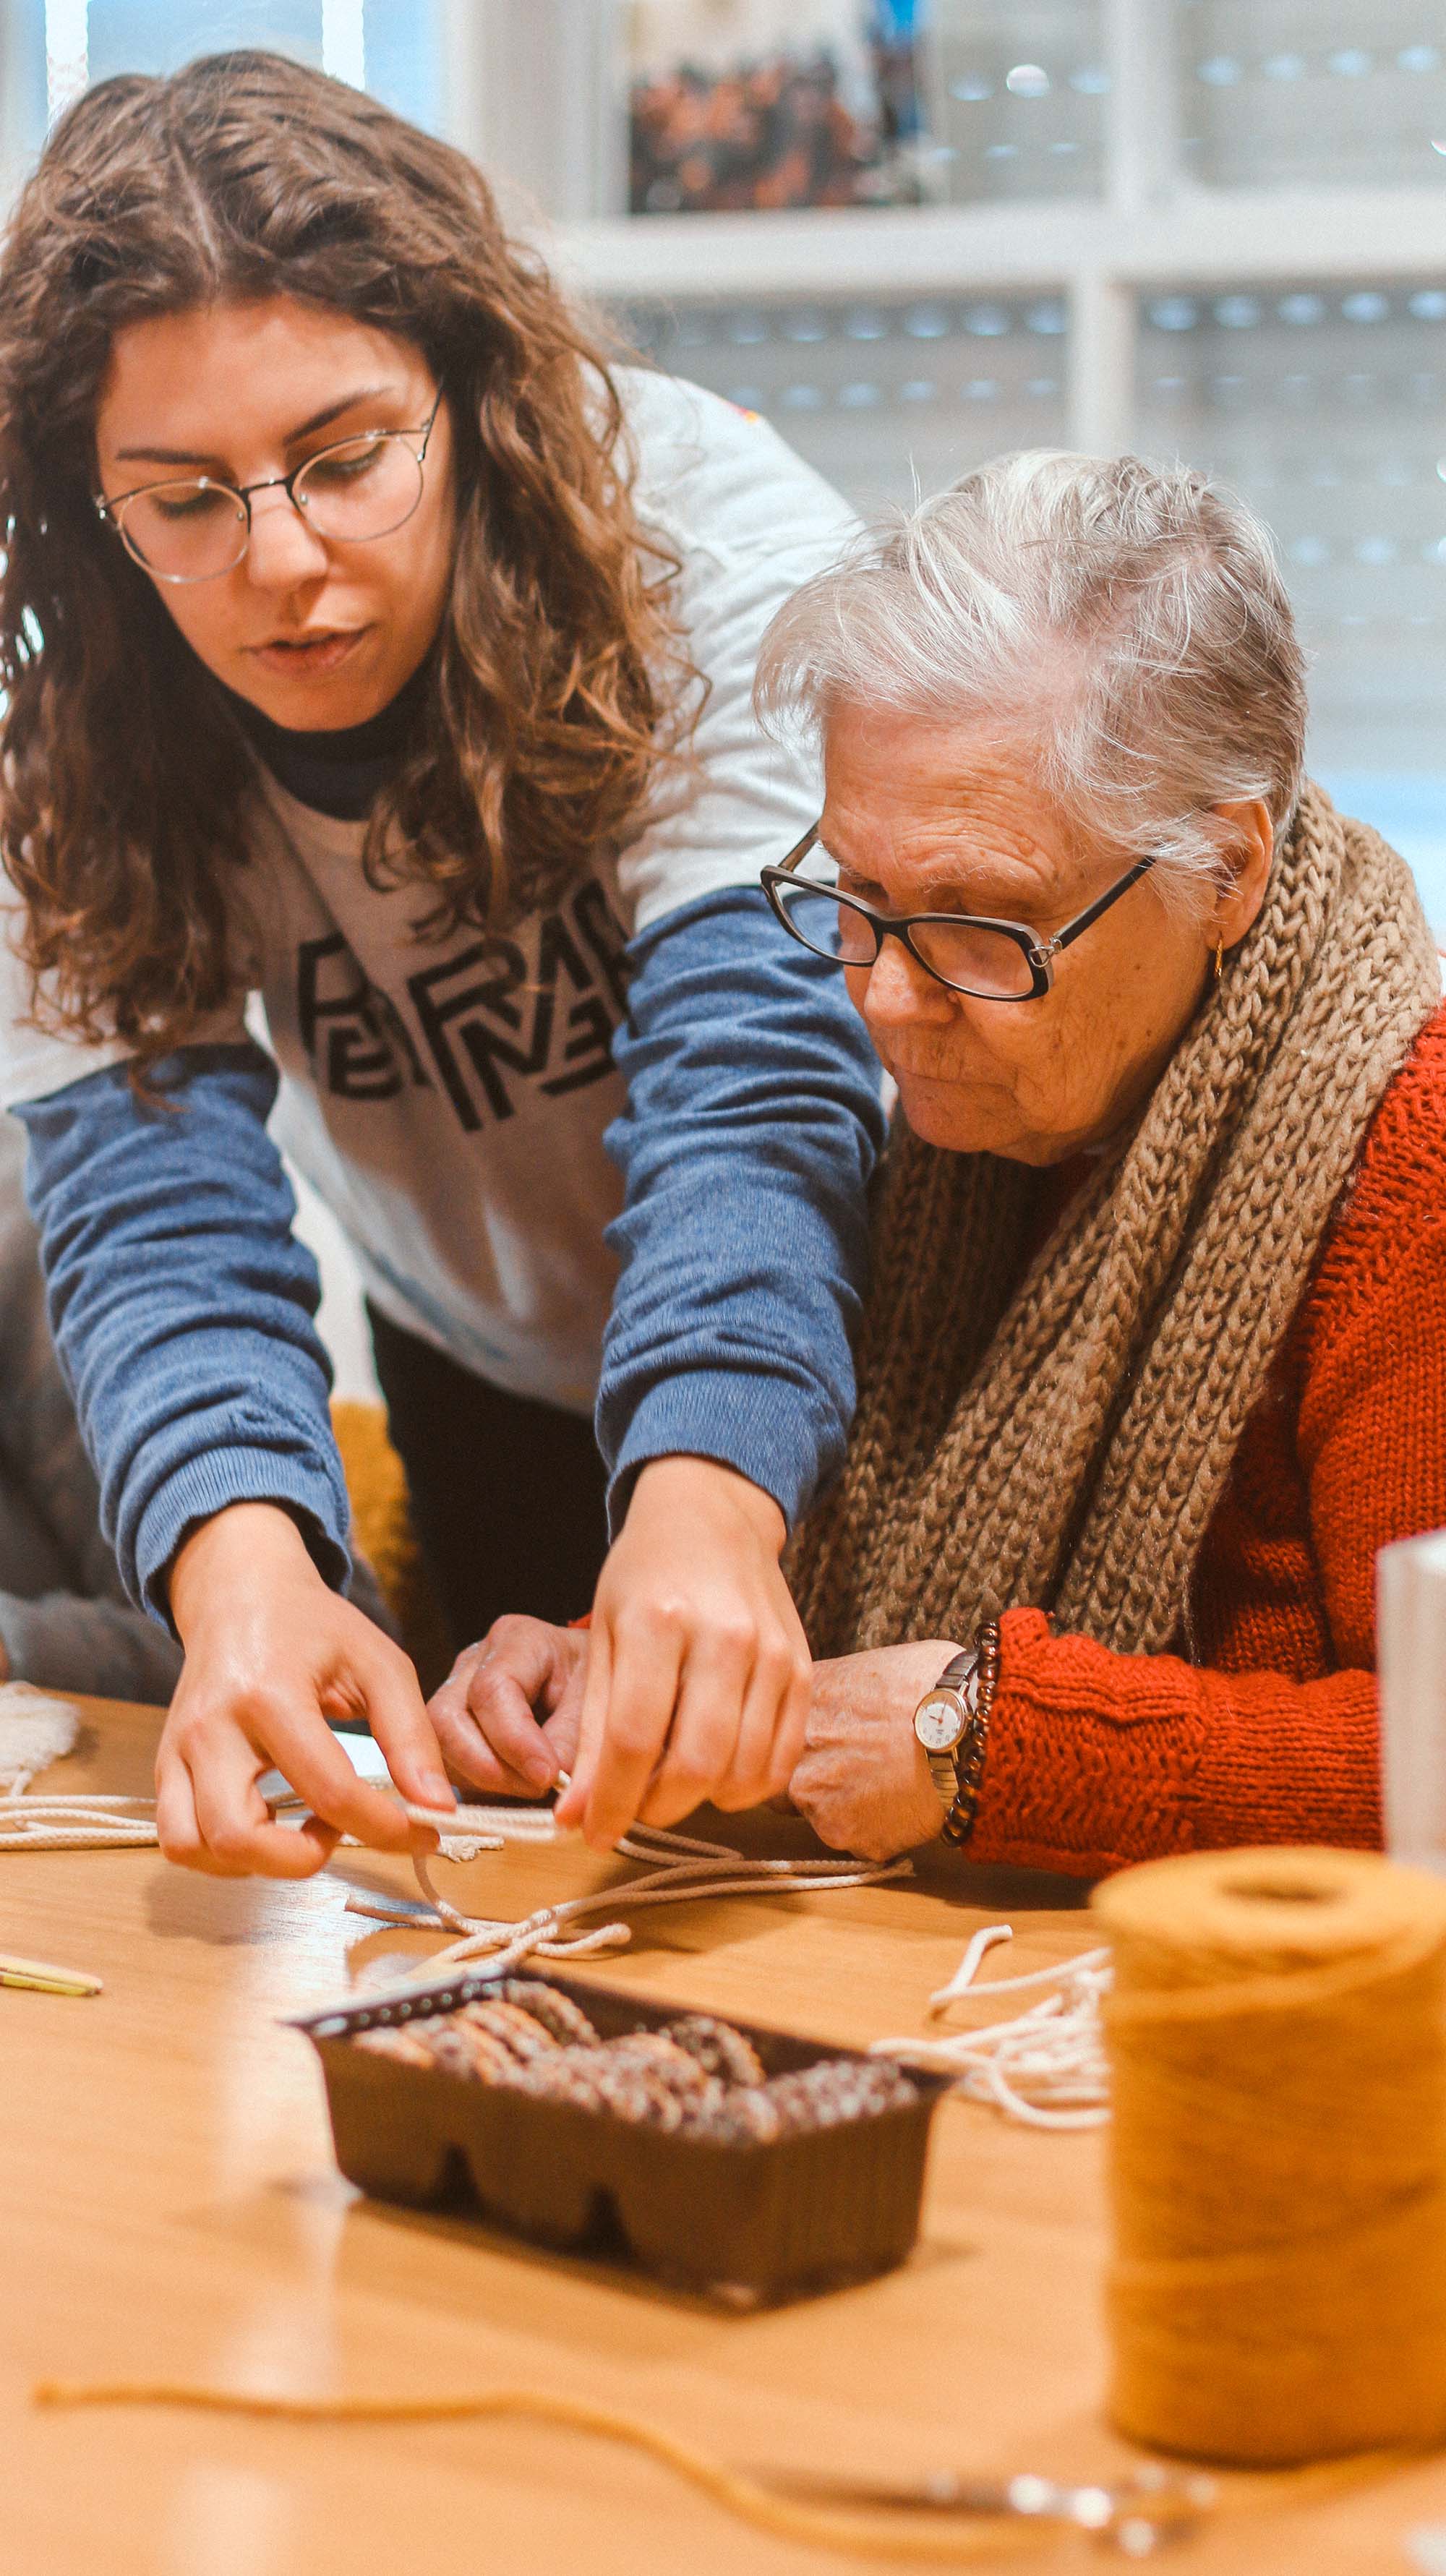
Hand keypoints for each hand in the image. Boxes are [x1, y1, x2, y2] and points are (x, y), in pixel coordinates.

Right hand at [157, 1502, 453, 1877]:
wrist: (239, 1595)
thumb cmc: (313, 1627)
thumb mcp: (378, 1662)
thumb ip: (411, 1735)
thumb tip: (436, 1808)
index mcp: (270, 1695)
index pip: (330, 1791)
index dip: (386, 1829)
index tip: (423, 1832)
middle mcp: (211, 1729)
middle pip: (238, 1836)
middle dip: (302, 1859)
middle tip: (340, 1830)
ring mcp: (178, 1751)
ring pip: (192, 1847)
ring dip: (255, 1863)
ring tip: (301, 1829)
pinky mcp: (164, 1766)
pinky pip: (176, 1839)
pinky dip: (220, 1855)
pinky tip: (267, 1826)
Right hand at [426, 1616, 587, 1796]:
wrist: (594, 1685)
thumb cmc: (601, 1686)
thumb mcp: (601, 1703)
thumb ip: (575, 1739)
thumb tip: (550, 1779)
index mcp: (518, 1640)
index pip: (493, 1689)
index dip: (515, 1740)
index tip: (548, 1776)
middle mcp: (475, 1663)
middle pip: (448, 1720)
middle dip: (489, 1767)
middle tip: (537, 1789)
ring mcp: (456, 1695)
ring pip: (441, 1749)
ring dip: (486, 1782)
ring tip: (534, 1790)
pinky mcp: (454, 1731)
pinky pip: (449, 1767)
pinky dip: (481, 1788)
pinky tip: (518, 1791)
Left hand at [554, 1456, 810, 1848]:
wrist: (713, 1517)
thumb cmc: (646, 1574)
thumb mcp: (603, 1637)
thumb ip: (592, 1730)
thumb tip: (576, 1815)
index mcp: (659, 1620)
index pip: (634, 1738)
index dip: (611, 1801)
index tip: (592, 1834)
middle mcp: (725, 1636)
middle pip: (696, 1763)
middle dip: (657, 1810)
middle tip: (633, 1811)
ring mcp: (774, 1653)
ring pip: (743, 1770)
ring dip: (700, 1802)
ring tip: (670, 1786)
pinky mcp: (805, 1669)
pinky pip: (781, 1758)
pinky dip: (747, 1787)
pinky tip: (716, 1775)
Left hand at [788, 1642, 956, 1860]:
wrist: (968, 1733)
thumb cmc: (936, 1688)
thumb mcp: (874, 1667)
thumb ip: (839, 1692)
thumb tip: (842, 1702)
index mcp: (804, 1704)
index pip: (778, 1731)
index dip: (804, 1742)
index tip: (827, 1744)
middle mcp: (798, 1752)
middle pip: (785, 1777)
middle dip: (812, 1779)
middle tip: (860, 1770)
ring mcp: (817, 1798)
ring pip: (816, 1812)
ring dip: (843, 1807)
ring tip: (891, 1785)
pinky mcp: (845, 1835)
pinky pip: (854, 1839)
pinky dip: (875, 1830)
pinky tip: (905, 1805)